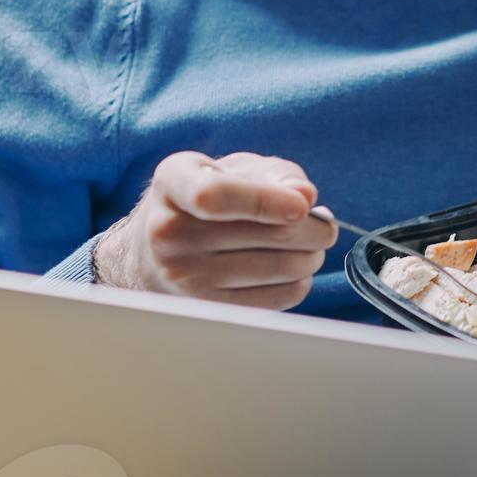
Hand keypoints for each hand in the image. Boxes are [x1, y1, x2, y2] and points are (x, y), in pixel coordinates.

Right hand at [92, 151, 338, 307]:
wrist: (152, 252)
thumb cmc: (205, 199)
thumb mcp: (230, 168)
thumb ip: (273, 173)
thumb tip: (305, 195)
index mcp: (173, 183)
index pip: (214, 196)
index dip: (265, 201)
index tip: (302, 205)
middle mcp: (169, 232)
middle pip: (264, 235)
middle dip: (313, 230)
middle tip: (324, 226)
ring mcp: (185, 276)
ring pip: (279, 268)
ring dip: (311, 256)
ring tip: (309, 246)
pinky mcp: (208, 308)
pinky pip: (277, 298)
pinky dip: (299, 282)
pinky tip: (291, 269)